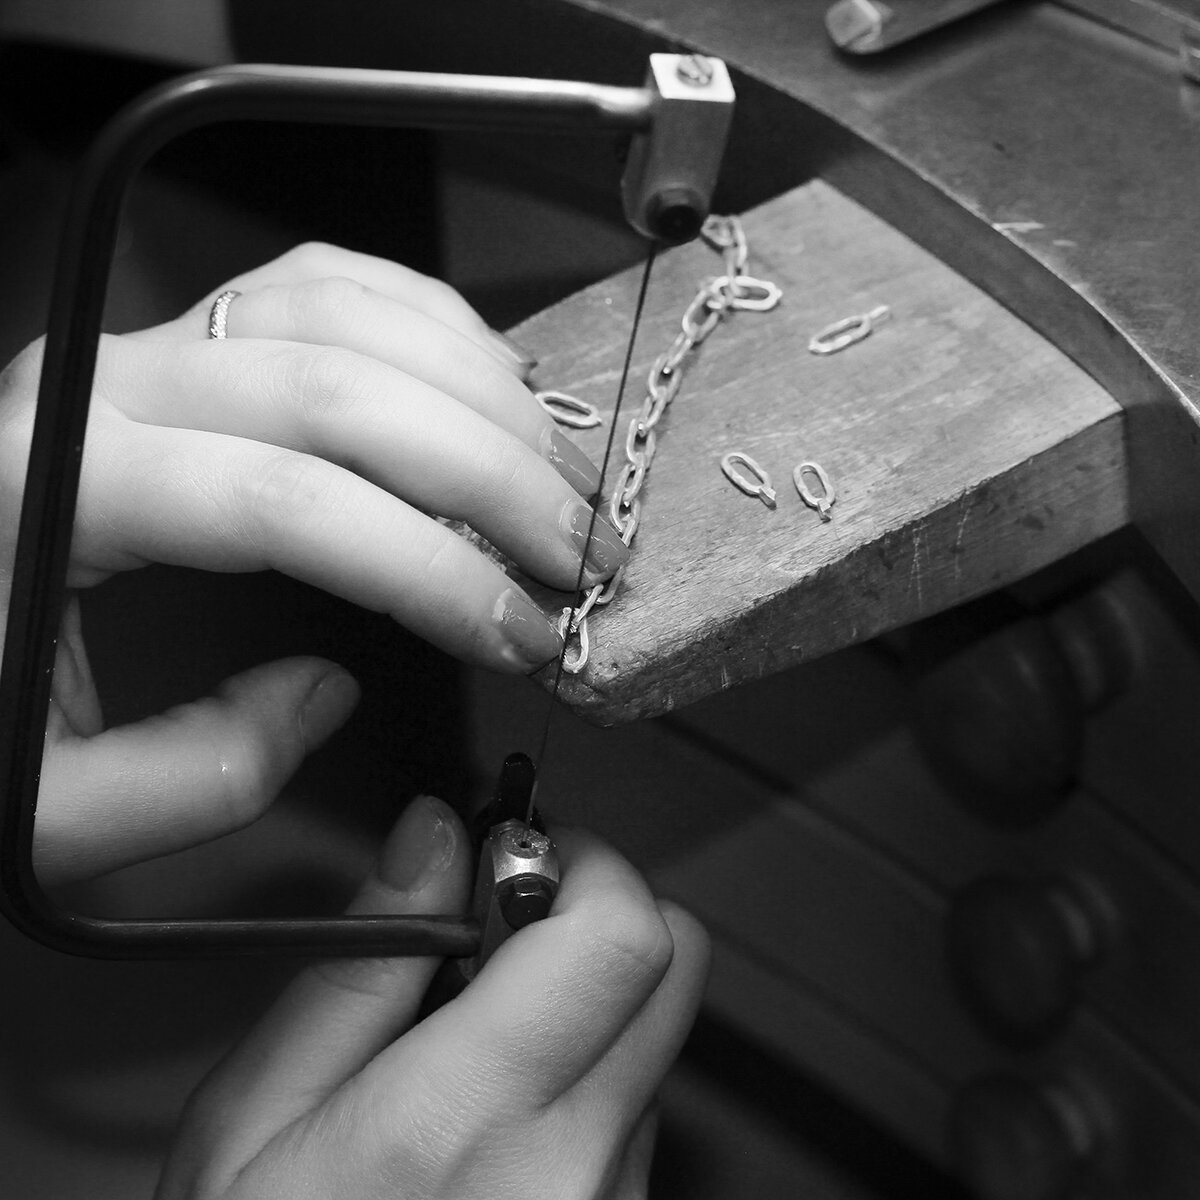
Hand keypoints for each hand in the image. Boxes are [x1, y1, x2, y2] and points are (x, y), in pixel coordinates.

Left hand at [0, 244, 627, 883]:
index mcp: (57, 484)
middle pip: (338, 388)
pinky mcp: (181, 334)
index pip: (286, 503)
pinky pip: (321, 279)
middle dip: (491, 474)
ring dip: (476, 388)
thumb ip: (193, 774)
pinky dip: (424, 317)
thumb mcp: (45, 801)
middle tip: (581, 554)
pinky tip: (491, 378)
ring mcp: (146, 343)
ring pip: (341, 311)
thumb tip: (328, 689)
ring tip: (558, 474)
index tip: (522, 634)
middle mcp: (106, 383)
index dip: (429, 568)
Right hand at [156, 799, 708, 1199]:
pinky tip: (495, 1103)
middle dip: (600, 904)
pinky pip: (637, 1107)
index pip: (618, 937)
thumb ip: (363, 961)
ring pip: (655, 1033)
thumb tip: (433, 835)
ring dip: (588, 992)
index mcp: (472, 1122)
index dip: (582, 861)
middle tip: (506, 914)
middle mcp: (575, 1167)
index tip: (516, 852)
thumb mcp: (253, 1115)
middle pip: (673, 965)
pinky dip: (585, 1067)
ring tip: (476, 1028)